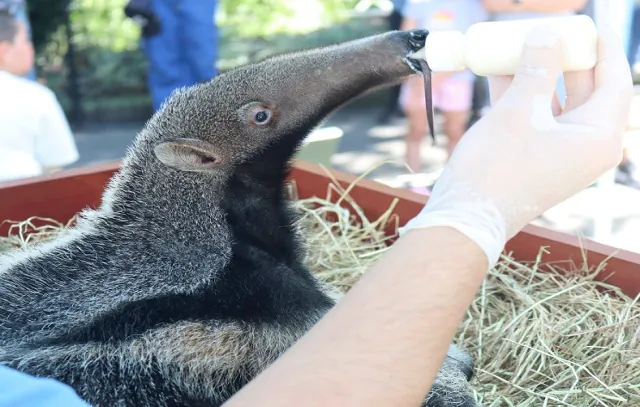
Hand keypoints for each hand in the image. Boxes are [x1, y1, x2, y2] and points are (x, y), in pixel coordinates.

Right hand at [400, 23, 633, 267]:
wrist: (466, 217)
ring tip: (516, 46)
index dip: (603, 46)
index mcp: (598, 138)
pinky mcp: (537, 159)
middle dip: (564, 58)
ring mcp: (561, 154)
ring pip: (555, 102)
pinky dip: (521, 95)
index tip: (591, 22)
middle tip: (548, 32)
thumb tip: (548, 33)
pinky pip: (536, 118)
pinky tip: (499, 72)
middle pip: (585, 89)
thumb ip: (537, 67)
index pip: (615, 80)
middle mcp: (586, 147)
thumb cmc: (496, 169)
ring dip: (536, 74)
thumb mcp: (518, 110)